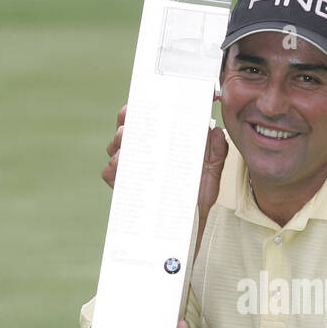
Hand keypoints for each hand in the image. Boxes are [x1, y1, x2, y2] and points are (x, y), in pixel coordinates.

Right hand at [102, 105, 228, 226]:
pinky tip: (122, 164)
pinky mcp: (123, 186)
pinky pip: (109, 172)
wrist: (194, 219)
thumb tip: (216, 132)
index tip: (134, 108)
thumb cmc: (200, 190)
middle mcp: (141, 151)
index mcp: (159, 140)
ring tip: (127, 143)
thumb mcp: (212, 167)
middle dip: (125, 126)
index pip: (139, 119)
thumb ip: (217, 149)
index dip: (132, 111)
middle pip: (122, 131)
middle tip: (131, 127)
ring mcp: (130, 168)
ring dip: (118, 144)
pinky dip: (113, 166)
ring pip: (113, 149)